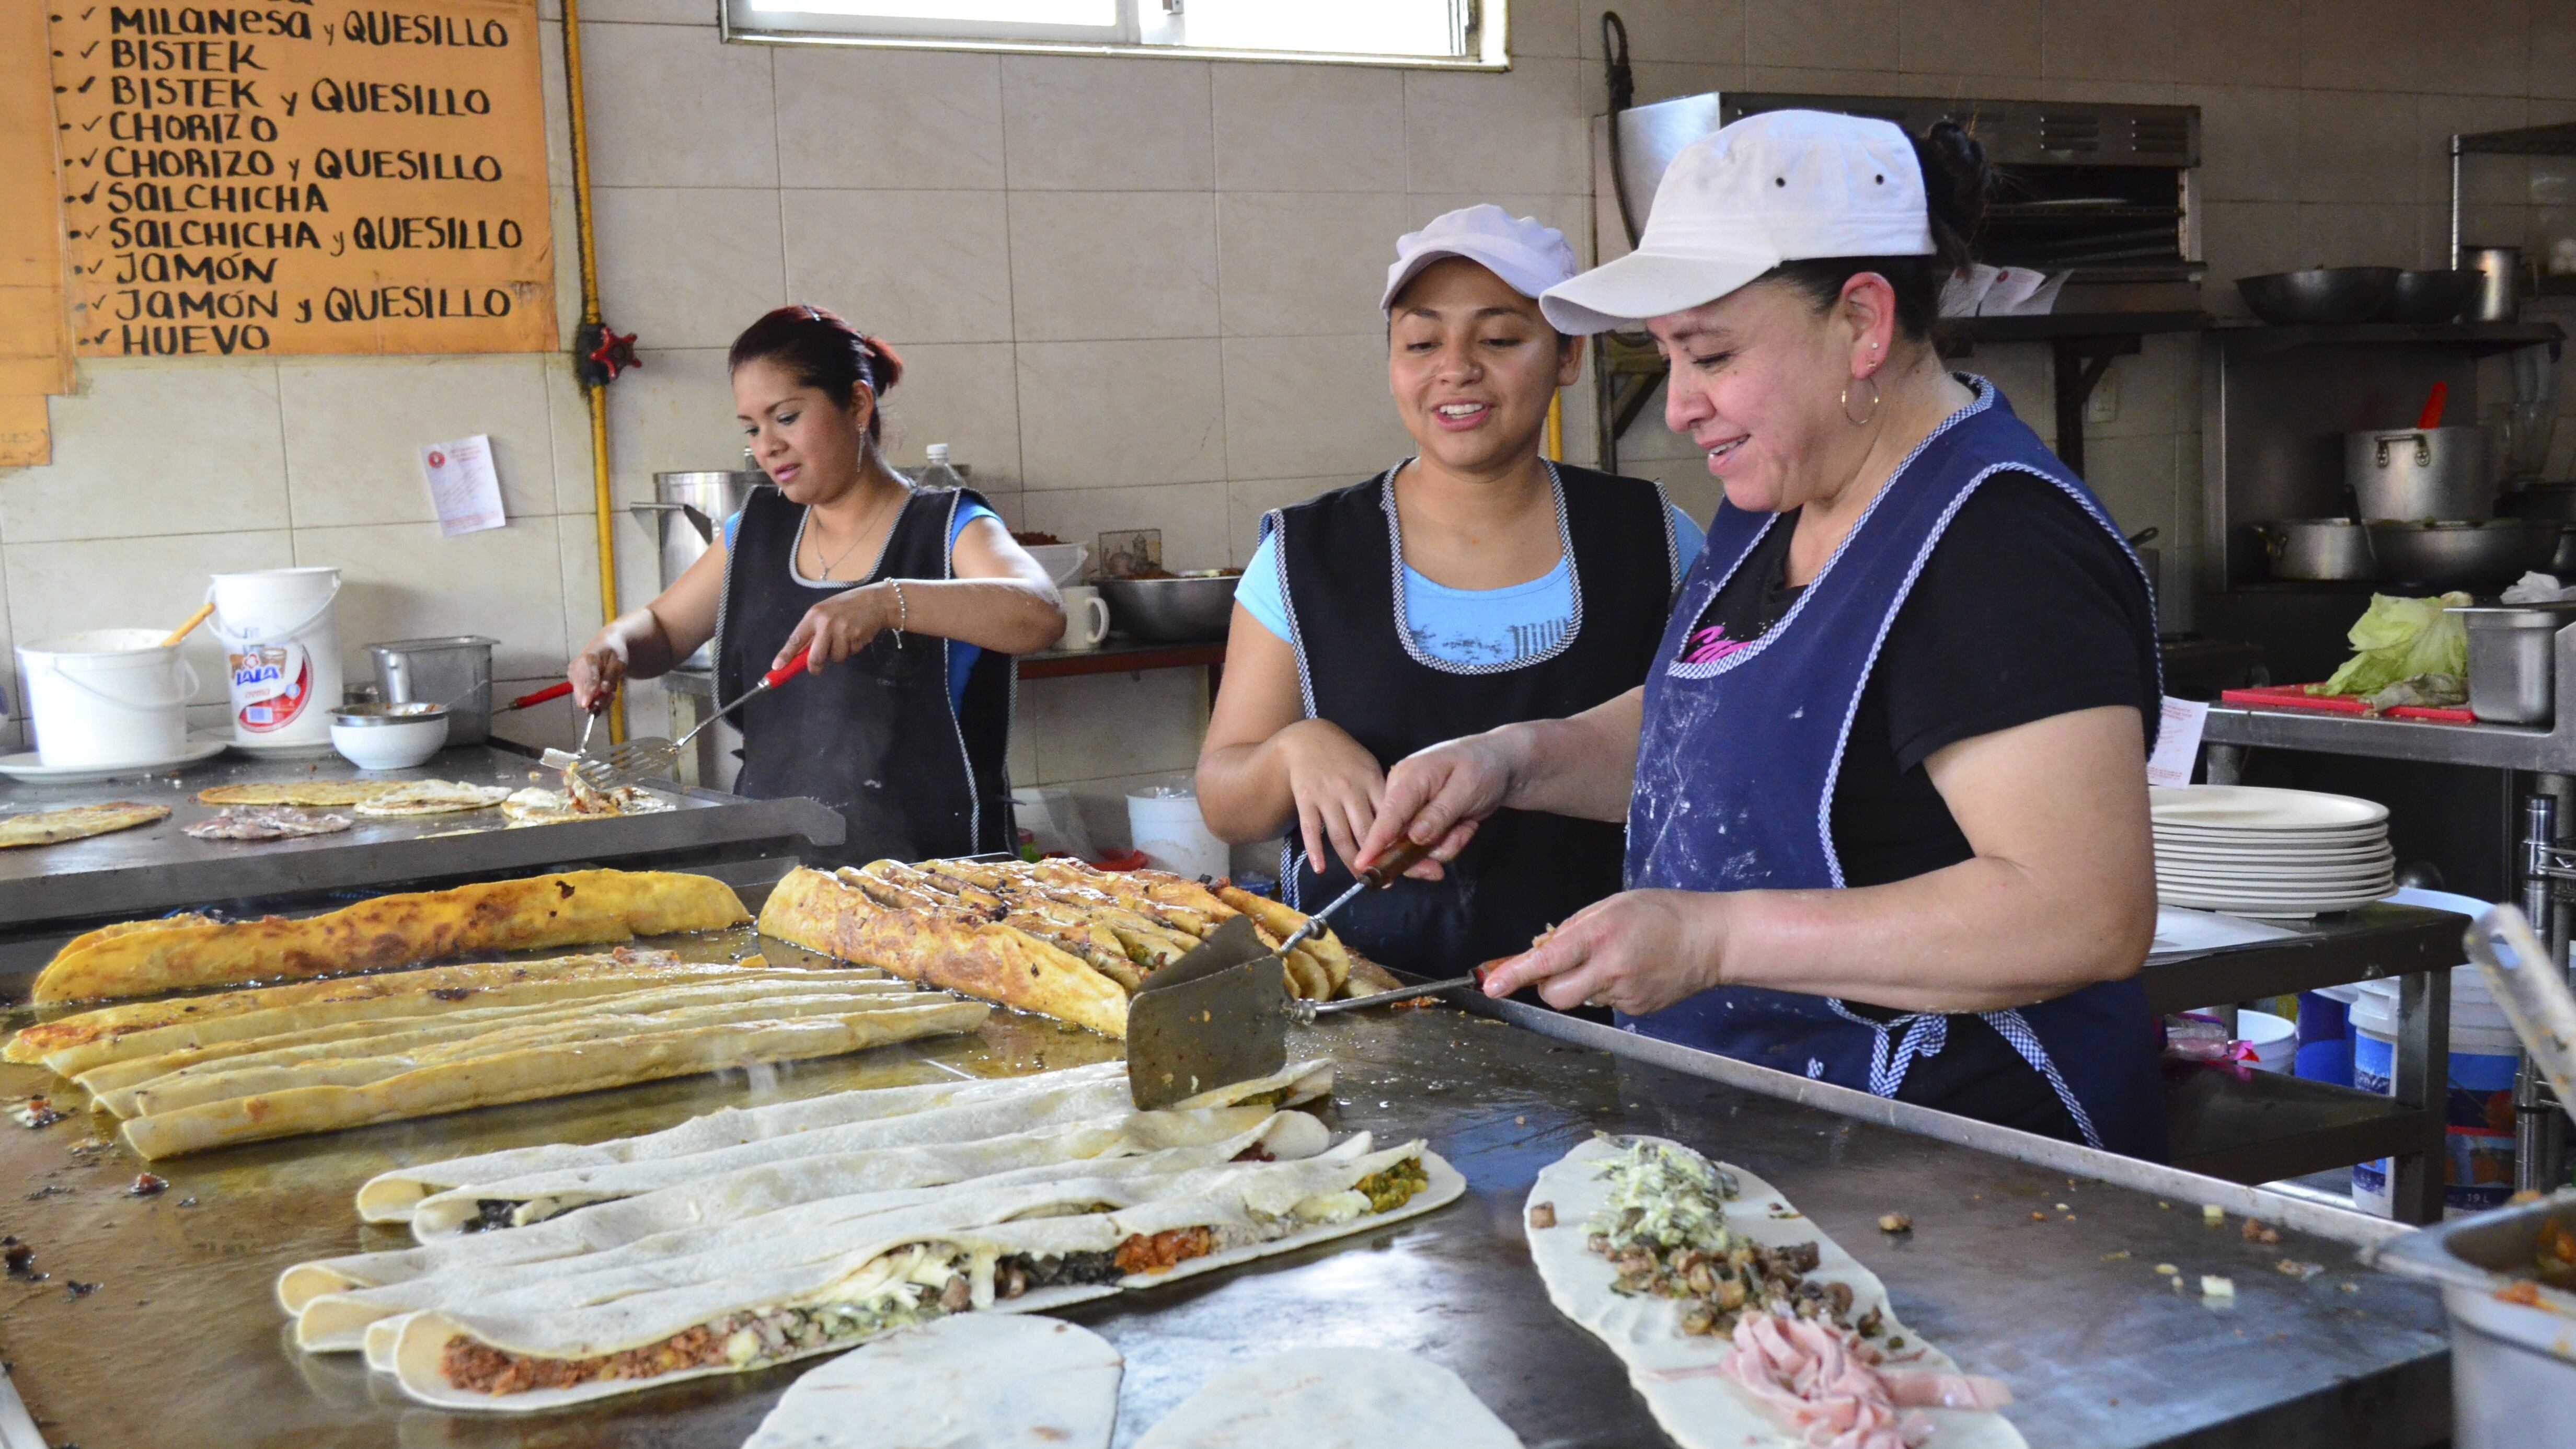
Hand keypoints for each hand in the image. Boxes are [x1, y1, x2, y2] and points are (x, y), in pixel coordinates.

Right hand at [567, 642, 624, 712]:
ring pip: (581, 697)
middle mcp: (576, 667)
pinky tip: (602, 687)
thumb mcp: (619, 663)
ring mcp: (572, 674)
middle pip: (581, 692)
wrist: (605, 643)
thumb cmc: (614, 652)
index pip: (588, 680)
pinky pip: (582, 695)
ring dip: (596, 699)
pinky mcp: (572, 680)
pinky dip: (593, 696)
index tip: (585, 705)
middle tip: (612, 695)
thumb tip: (603, 690)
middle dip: (596, 700)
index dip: (587, 693)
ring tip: (610, 689)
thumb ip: (611, 676)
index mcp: (589, 659)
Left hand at [777, 583, 895, 672]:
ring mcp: (842, 632)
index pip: (796, 639)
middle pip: (815, 657)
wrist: (876, 601)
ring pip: (835, 657)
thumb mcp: (825, 612)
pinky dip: (851, 649)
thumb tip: (800, 654)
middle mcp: (826, 624)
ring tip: (845, 638)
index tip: (777, 667)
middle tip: (816, 669)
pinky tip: (855, 636)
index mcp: (814, 615)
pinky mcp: (856, 639)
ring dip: (838, 654)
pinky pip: (849, 654)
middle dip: (814, 667)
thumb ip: (813, 631)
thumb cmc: (846, 606)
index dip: (786, 655)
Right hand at [1274, 719, 1389, 876]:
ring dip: (1352, 861)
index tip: (1407, 864)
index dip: (1398, 843)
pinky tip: (1321, 868)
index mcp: (1372, 780)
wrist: (1309, 737)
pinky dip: (1315, 850)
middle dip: (1378, 859)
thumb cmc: (1346, 757)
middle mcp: (1351, 789)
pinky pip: (1311, 829)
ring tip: (1362, 879)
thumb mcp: (1370, 768)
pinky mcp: (1305, 798)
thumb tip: (1402, 825)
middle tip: (1386, 880)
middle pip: (1367, 832)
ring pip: (1341, 836)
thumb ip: (1383, 795)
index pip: (1390, 818)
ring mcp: (1327, 795)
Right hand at [1354, 728, 1527, 881]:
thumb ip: (1439, 813)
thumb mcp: (1466, 789)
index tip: (1363, 865)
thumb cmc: (1484, 767)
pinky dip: (1447, 843)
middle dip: (1422, 854)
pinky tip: (1463, 826)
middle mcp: (1403, 793)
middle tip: (1444, 862)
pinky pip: (1427, 845)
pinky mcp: (1422, 820)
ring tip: (1465, 827)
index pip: (1387, 815)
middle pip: (1395, 838)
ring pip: (1414, 847)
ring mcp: (1412, 808)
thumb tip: (1414, 837)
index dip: (1374, 842)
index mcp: (1409, 778)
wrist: (1501, 764)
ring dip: (1443, 846)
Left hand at [1478, 889, 1725, 1014]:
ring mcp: (1624, 992)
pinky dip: (1606, 987)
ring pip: (1580, 998)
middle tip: (1558, 965)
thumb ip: (1574, 927)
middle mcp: (1610, 967)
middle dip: (1546, 985)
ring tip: (1612, 958)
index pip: (1547, 960)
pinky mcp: (1637, 1009)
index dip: (1515, 974)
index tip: (1492, 985)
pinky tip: (1630, 969)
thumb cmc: (1663, 912)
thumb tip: (1542, 949)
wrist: (1712, 940)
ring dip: (1581, 983)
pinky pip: (1604, 1002)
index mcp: (1601, 934)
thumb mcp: (1613, 905)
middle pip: (1555, 994)